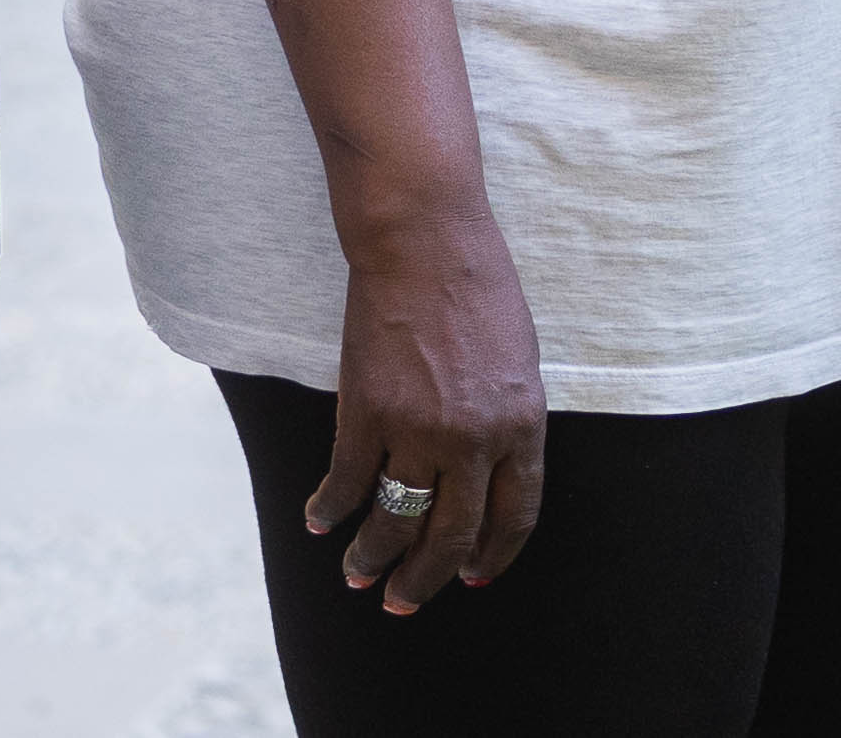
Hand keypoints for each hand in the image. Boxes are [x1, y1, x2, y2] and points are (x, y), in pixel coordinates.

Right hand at [307, 201, 547, 613]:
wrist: (424, 239)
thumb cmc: (477, 286)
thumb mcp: (518, 360)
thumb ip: (508, 420)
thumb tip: (489, 472)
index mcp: (521, 426)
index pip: (514, 517)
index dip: (491, 557)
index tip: (471, 578)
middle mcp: (474, 440)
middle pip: (452, 535)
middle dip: (426, 579)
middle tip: (403, 601)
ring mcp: (418, 430)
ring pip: (396, 520)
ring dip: (373, 558)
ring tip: (358, 577)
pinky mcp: (367, 412)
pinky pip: (347, 481)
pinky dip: (330, 508)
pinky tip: (319, 520)